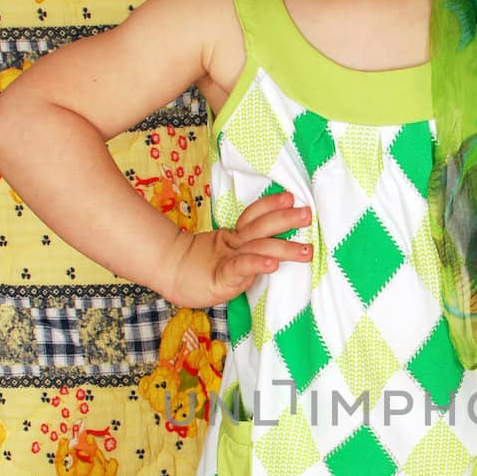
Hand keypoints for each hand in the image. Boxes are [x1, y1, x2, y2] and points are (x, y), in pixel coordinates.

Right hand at [160, 191, 312, 306]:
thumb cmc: (198, 269)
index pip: (254, 216)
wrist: (169, 276)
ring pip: (257, 247)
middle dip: (285, 219)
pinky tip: (273, 264)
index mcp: (233, 237)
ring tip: (305, 250)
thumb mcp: (226, 257)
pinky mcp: (221, 278)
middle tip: (307, 214)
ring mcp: (227, 259)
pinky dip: (257, 264)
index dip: (271, 205)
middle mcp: (233, 244)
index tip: (290, 197)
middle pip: (261, 226)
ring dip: (283, 247)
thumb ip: (247, 251)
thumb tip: (277, 249)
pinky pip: (241, 268)